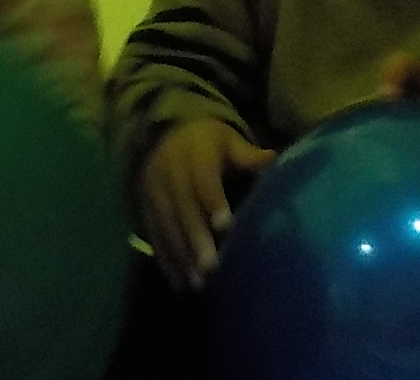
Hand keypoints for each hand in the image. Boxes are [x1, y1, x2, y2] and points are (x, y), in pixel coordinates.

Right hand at [139, 119, 274, 291]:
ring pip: (165, 224)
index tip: (226, 227)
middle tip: (211, 267)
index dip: (213, 201)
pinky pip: (153, 235)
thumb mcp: (230, 143)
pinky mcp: (144, 208)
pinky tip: (179, 283)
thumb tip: (274, 161)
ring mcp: (153, 191)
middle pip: (182, 206)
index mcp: (194, 152)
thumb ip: (249, 157)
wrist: (165, 135)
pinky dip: (165, 261)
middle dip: (196, 237)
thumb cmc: (209, 145)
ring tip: (198, 282)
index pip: (203, 178)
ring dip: (180, 255)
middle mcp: (169, 171)